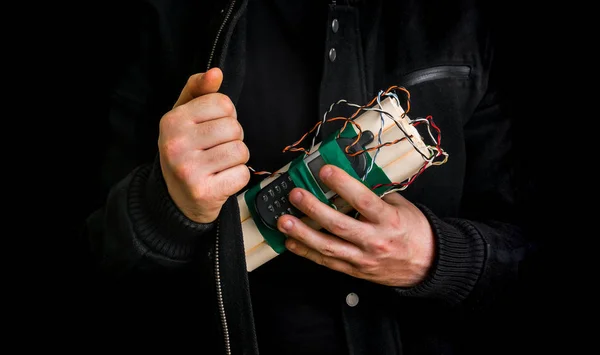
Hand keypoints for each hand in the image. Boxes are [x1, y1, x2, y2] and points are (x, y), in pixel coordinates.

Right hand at [158, 67, 249, 222]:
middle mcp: (176, 144)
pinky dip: (237, 178)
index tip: (213, 128)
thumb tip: (215, 72)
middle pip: (234, 127)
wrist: (177, 199)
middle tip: (216, 150)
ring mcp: (189, 170)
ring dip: (237, 159)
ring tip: (218, 165)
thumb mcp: (184, 117)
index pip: (223, 103)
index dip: (226, 116)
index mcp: (172, 120)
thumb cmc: (187, 152)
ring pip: (241, 151)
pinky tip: (221, 180)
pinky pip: (242, 174)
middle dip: (233, 138)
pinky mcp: (204, 191)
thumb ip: (198, 90)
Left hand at [277, 165, 434, 286]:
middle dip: (314, 209)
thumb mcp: (402, 207)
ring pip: (328, 247)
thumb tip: (351, 177)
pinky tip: (291, 242)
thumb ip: (377, 194)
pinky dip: (307, 252)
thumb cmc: (414, 231)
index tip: (325, 171)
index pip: (363, 201)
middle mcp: (375, 241)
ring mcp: (363, 259)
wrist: (428, 265)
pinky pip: (327, 262)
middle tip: (296, 195)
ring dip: (303, 234)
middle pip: (339, 225)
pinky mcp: (355, 271)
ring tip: (284, 221)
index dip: (343, 185)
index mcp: (389, 220)